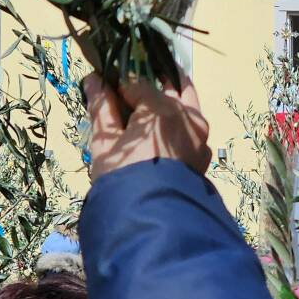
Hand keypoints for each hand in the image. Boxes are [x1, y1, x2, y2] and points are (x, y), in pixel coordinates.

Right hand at [84, 73, 210, 179]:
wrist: (150, 218)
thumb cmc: (122, 176)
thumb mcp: (105, 142)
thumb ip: (102, 107)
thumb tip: (94, 80)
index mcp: (162, 109)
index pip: (138, 83)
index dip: (121, 85)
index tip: (109, 88)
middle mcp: (188, 117)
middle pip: (171, 87)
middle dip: (154, 82)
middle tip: (135, 88)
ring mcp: (200, 136)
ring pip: (187, 106)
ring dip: (171, 101)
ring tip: (149, 107)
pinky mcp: (204, 154)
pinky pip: (191, 131)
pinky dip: (179, 127)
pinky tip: (162, 136)